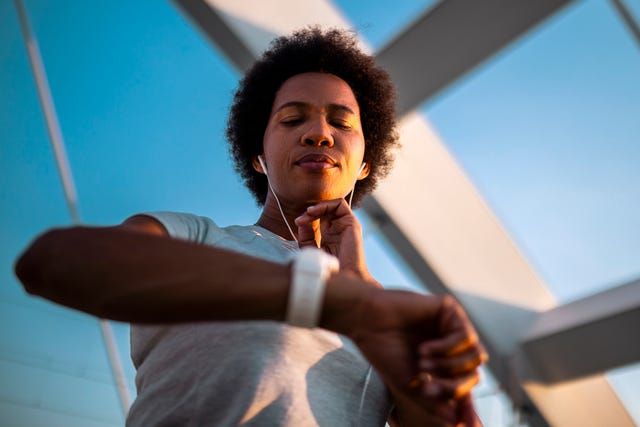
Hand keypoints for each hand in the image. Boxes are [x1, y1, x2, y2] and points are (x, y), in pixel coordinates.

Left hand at [295, 199, 371, 279]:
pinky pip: (340, 204)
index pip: (317, 218)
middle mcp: (338, 229)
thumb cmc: (329, 270)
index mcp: (329, 235)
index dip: (306, 218)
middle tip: (300, 220)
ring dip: (317, 206)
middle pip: (324, 210)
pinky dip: (326, 204)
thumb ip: (306, 238)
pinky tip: (314, 211)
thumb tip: (301, 222)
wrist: (343, 278)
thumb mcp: (312, 251)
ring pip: (331, 205)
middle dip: (309, 212)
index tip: (297, 223)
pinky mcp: (352, 223)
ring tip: (307, 213)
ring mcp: (345, 225)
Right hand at [344, 287, 485, 423]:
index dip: (467, 407)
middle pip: (473, 372)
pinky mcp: (450, 310)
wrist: (366, 322)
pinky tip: (424, 348)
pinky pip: (466, 337)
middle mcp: (450, 344)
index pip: (463, 385)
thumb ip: (434, 402)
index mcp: (442, 362)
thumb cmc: (383, 351)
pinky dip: (447, 348)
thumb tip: (456, 422)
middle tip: (427, 387)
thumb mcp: (410, 384)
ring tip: (422, 364)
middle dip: (453, 386)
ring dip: (449, 365)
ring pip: (476, 356)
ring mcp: (451, 326)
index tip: (469, 426)